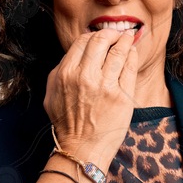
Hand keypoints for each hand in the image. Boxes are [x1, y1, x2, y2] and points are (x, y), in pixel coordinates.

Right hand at [43, 28, 138, 169]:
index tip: (102, 37)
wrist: (81, 150)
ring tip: (128, 39)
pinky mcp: (122, 96)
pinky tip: (132, 53)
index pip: (83, 41)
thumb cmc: (67, 123)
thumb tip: (75, 53)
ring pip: (119, 51)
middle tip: (118, 34)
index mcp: (66, 73)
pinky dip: (132, 56)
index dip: (95, 35)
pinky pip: (130, 67)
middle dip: (112, 33)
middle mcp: (85, 76)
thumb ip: (60, 71)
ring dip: (125, 41)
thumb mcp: (51, 94)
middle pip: (101, 40)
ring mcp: (105, 86)